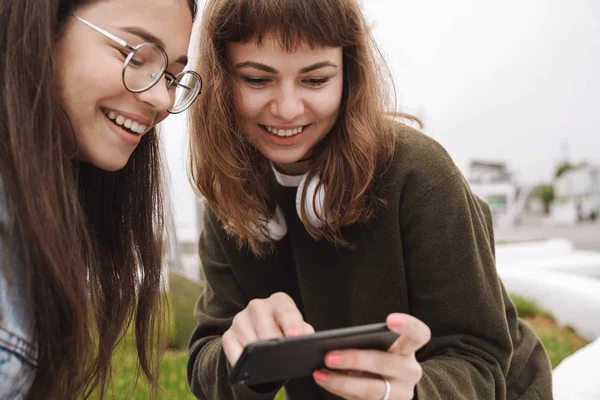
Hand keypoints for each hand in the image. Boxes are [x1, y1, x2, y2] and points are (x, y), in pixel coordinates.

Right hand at [222, 292, 313, 365]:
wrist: (266, 341)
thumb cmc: (287, 335)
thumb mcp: (300, 331)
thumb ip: (305, 333)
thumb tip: (304, 342)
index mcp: (280, 301)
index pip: (286, 310)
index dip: (291, 324)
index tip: (295, 337)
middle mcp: (258, 306)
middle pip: (264, 322)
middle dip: (273, 340)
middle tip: (281, 355)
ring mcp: (240, 319)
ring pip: (248, 336)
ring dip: (257, 352)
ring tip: (268, 364)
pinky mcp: (228, 334)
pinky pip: (231, 348)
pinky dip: (240, 359)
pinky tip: (249, 368)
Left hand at [312, 314, 430, 399]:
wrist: (390, 388)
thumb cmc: (377, 359)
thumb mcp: (377, 347)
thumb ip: (362, 340)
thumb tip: (328, 340)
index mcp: (408, 349)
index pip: (419, 334)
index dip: (408, 326)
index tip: (389, 320)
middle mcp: (409, 371)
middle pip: (385, 364)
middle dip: (354, 359)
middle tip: (329, 356)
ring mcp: (401, 394)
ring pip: (372, 390)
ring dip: (342, 382)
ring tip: (320, 373)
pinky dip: (340, 391)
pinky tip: (325, 381)